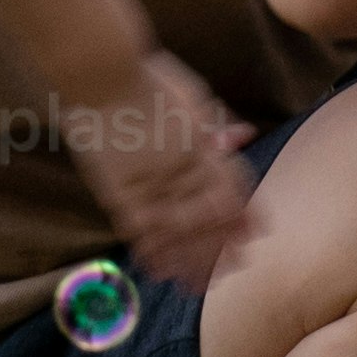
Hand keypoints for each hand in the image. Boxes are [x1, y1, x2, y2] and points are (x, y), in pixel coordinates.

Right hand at [84, 48, 257, 288]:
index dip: (243, 213)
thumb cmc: (144, 77)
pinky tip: (158, 270)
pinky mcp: (118, 188)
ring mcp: (149, 180)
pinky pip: (139, 227)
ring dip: (190, 258)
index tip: (255, 233)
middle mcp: (179, 167)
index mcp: (200, 145)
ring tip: (199, 284)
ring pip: (177, 231)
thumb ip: (213, 122)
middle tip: (234, 268)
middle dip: (222, 246)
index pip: (230, 188)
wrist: (101, 72)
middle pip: (208, 217)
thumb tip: (242, 133)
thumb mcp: (190, 94)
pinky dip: (150, 250)